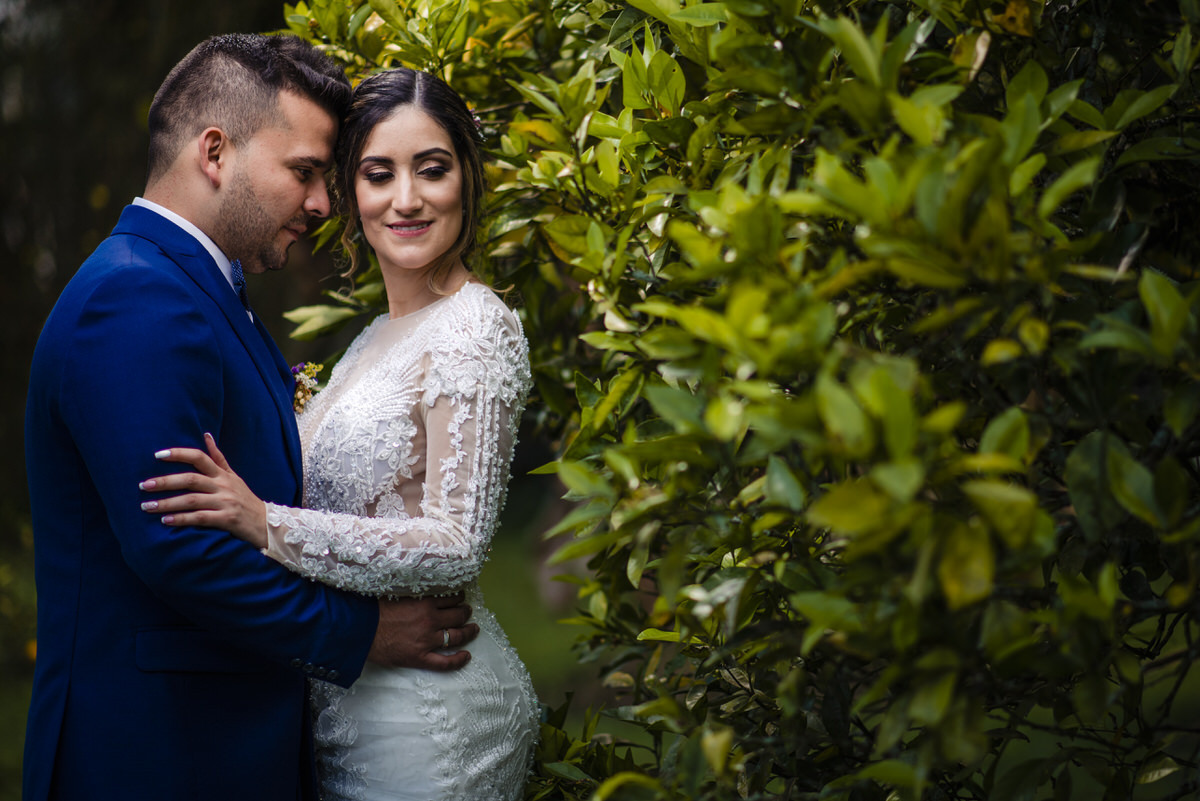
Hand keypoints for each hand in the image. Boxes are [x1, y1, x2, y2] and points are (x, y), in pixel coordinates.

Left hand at [139, 433, 267, 547]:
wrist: (267, 524)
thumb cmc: (245, 499)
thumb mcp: (234, 477)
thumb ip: (218, 458)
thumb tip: (206, 435)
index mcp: (222, 474)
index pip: (200, 458)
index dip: (179, 454)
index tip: (158, 455)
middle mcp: (223, 486)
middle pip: (191, 479)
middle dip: (165, 481)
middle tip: (144, 485)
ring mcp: (225, 502)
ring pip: (191, 500)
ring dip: (167, 503)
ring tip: (146, 506)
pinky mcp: (227, 519)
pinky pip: (200, 518)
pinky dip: (181, 519)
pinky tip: (166, 521)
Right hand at [368, 594, 478, 671]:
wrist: (359, 630)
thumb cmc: (373, 610)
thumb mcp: (396, 594)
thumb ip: (412, 594)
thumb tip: (420, 589)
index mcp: (425, 603)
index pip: (451, 598)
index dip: (459, 598)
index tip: (461, 598)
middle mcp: (430, 620)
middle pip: (457, 616)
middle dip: (466, 613)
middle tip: (468, 611)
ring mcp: (427, 641)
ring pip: (456, 636)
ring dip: (468, 632)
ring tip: (474, 629)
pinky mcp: (420, 658)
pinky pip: (445, 662)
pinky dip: (458, 660)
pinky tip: (467, 656)